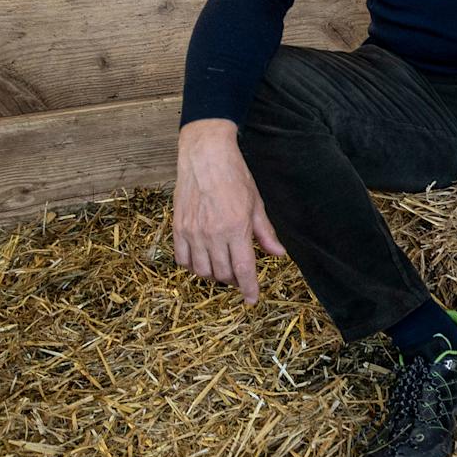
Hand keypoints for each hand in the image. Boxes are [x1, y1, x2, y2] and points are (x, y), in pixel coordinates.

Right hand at [173, 119, 286, 303]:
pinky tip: (203, 260)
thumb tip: (278, 254)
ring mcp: (192, 232)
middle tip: (241, 276)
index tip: (252, 299)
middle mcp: (212, 234)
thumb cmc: (234, 176)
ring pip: (201, 270)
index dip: (248, 288)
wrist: (205, 156)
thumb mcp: (256, 203)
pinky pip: (182, 259)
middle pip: (222, 273)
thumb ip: (265, 232)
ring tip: (223, 267)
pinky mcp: (177, 228)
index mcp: (236, 228)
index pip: (243, 269)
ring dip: (214, 275)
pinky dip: (193, 266)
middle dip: (234, 280)